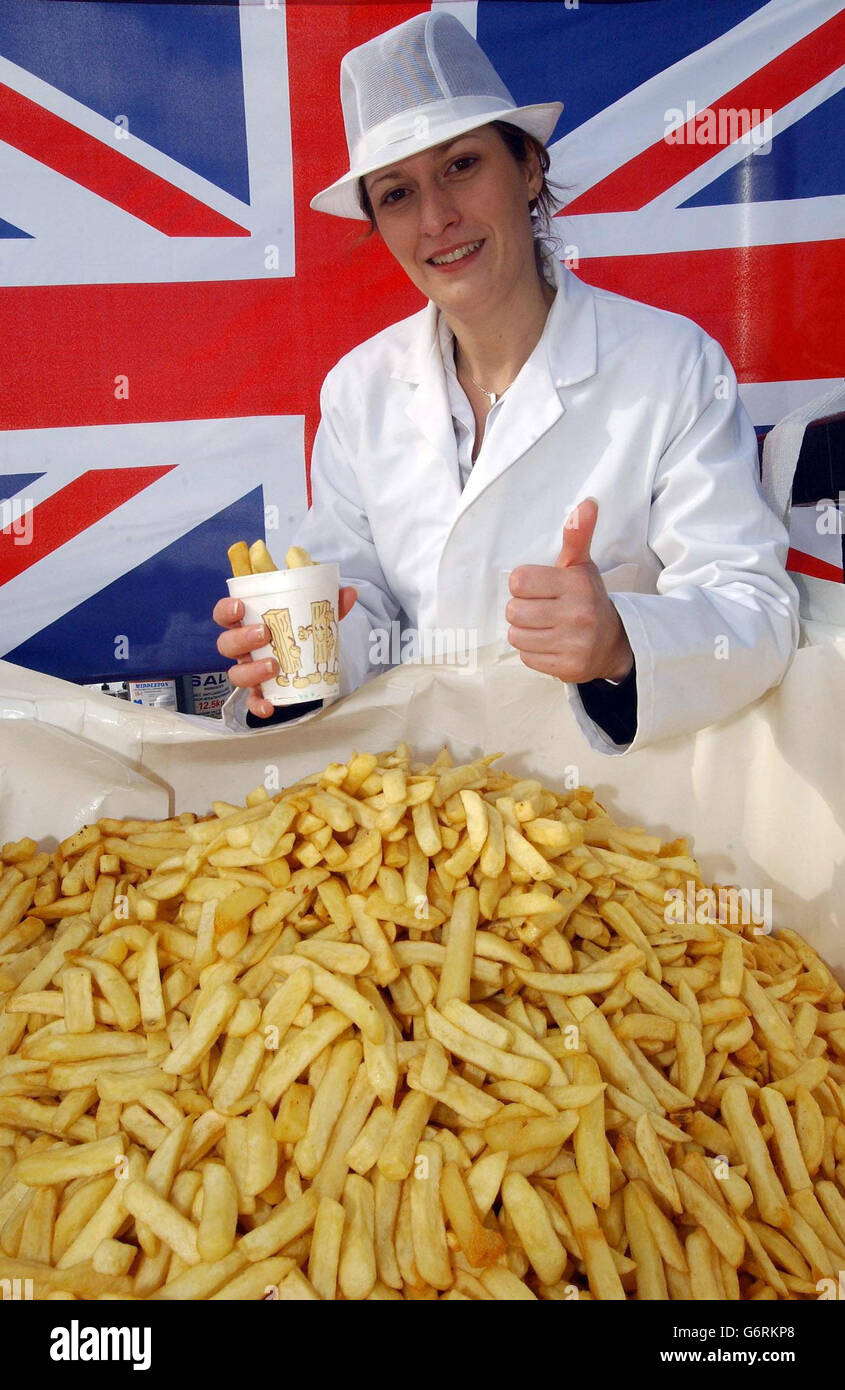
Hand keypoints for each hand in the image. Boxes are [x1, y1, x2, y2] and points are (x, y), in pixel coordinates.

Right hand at [213, 586, 357, 718]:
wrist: (310, 659)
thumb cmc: (300, 631)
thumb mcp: (314, 615)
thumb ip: (330, 603)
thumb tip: (350, 593)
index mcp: (248, 623)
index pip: (225, 614)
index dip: (226, 610)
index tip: (240, 607)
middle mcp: (244, 648)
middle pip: (226, 644)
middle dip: (242, 639)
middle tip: (264, 634)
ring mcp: (249, 670)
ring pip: (236, 674)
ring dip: (252, 670)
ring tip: (274, 665)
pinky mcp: (259, 692)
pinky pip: (252, 701)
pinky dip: (257, 705)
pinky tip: (269, 707)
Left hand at [506, 499, 632, 684]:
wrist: (615, 642)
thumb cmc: (588, 599)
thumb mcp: (581, 566)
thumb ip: (578, 535)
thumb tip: (587, 503)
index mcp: (576, 584)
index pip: (518, 581)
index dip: (523, 585)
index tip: (539, 588)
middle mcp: (577, 614)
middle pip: (513, 611)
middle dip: (522, 610)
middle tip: (541, 610)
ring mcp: (574, 644)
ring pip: (516, 635)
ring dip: (525, 632)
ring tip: (544, 627)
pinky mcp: (568, 668)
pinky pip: (526, 658)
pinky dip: (533, 652)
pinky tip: (550, 644)